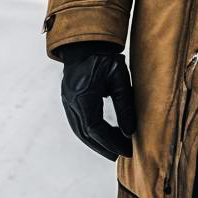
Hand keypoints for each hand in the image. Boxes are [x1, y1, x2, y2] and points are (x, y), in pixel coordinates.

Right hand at [59, 40, 136, 159]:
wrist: (86, 42)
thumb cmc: (105, 56)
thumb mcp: (119, 76)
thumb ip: (124, 104)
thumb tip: (130, 131)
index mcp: (82, 96)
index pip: (95, 128)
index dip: (111, 142)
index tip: (127, 150)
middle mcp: (71, 101)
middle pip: (86, 134)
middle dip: (104, 147)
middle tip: (122, 156)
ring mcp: (67, 101)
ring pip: (80, 131)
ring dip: (97, 142)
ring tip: (114, 150)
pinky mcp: (69, 99)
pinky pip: (79, 122)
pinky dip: (91, 133)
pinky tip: (104, 135)